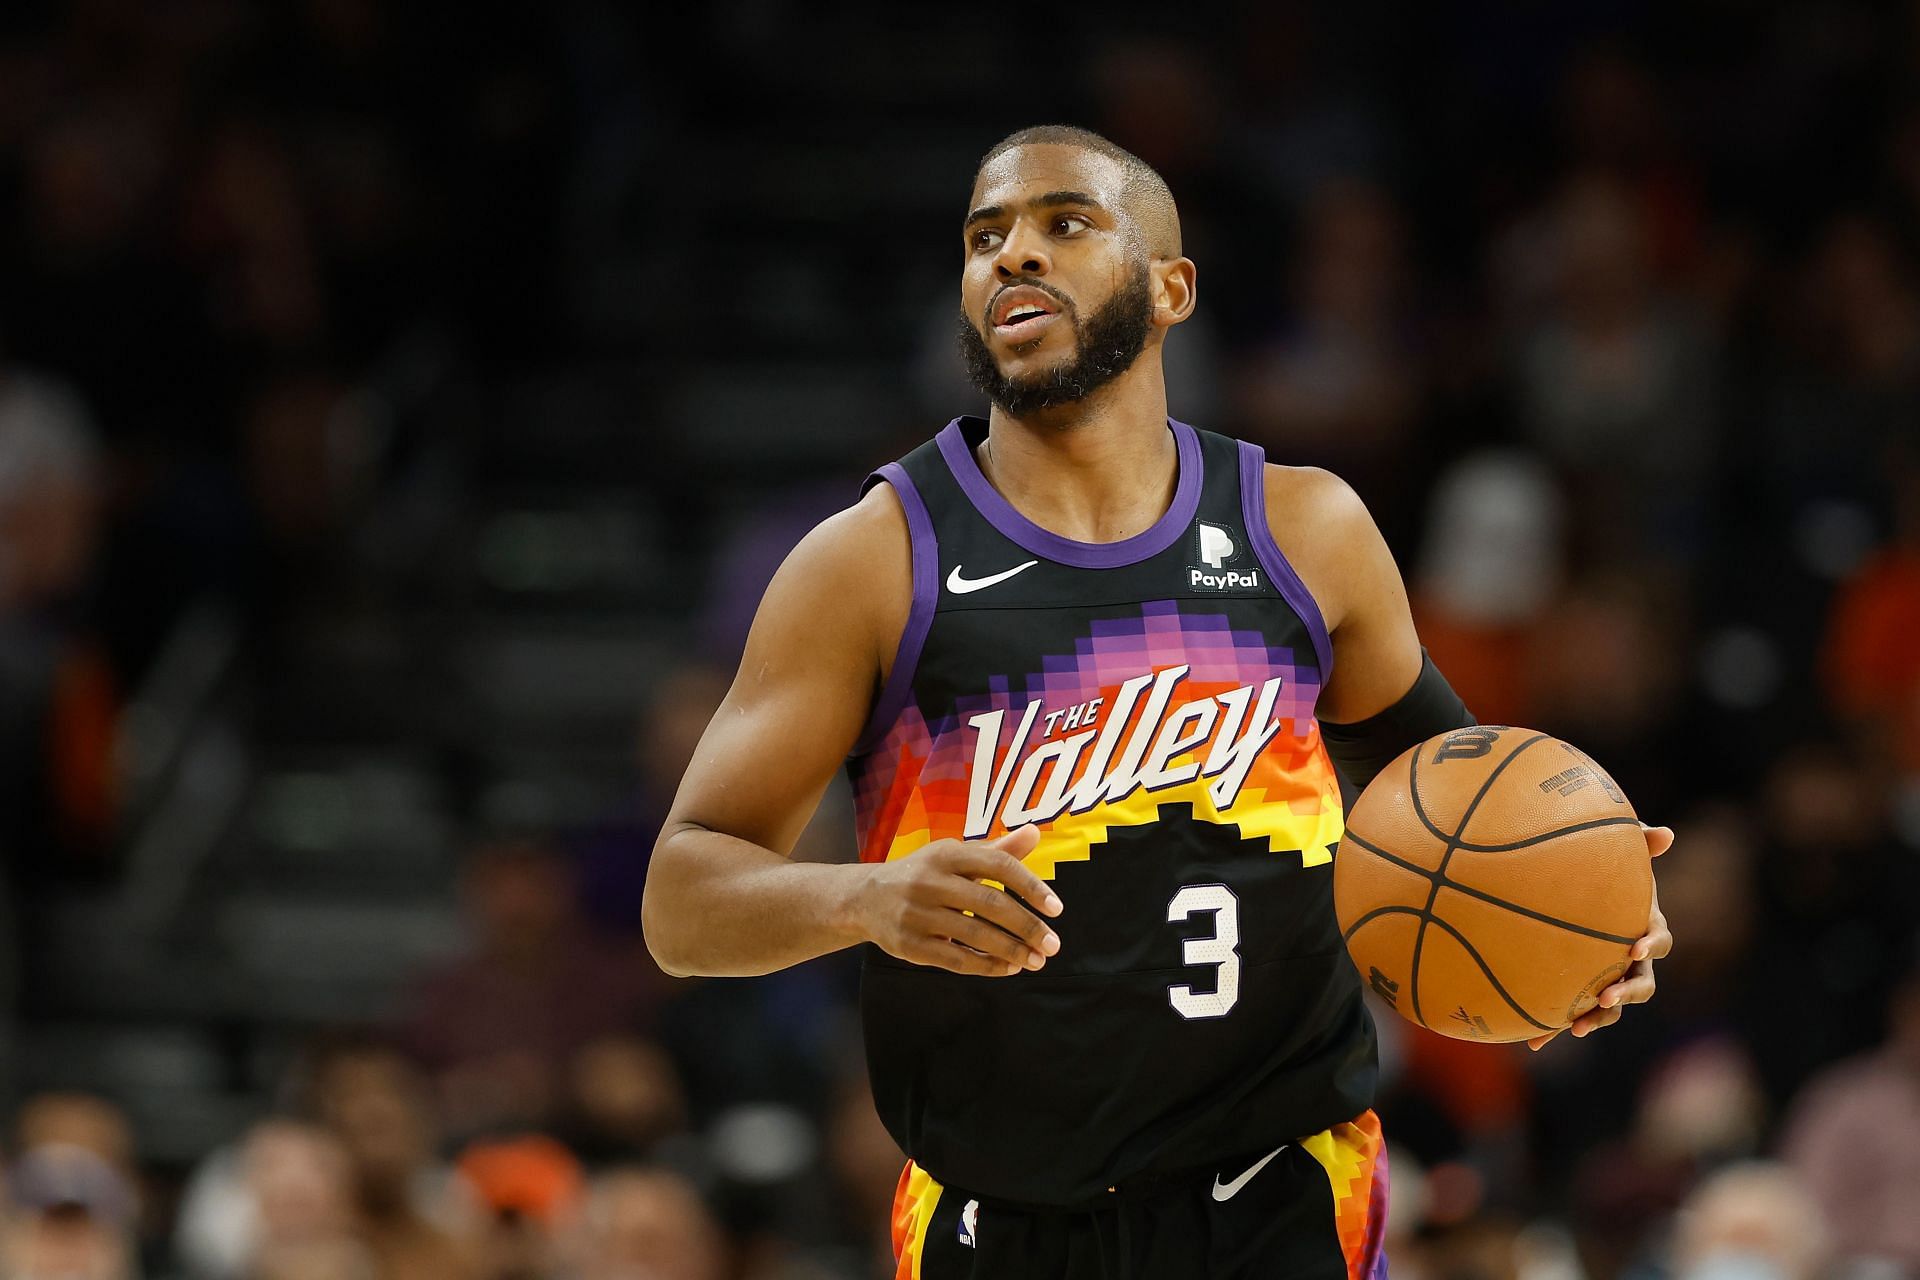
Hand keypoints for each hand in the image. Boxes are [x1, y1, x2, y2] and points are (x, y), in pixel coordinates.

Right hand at [855, 826, 1063, 976]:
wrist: (865, 898)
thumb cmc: (924, 874)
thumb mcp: (956, 856)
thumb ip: (997, 851)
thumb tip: (1036, 833)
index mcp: (947, 854)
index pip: (998, 866)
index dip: (1030, 886)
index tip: (1056, 908)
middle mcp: (931, 881)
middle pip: (990, 904)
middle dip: (1027, 926)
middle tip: (1053, 945)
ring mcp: (918, 914)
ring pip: (975, 935)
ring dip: (1012, 951)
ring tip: (1036, 960)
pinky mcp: (910, 944)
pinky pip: (956, 959)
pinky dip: (986, 965)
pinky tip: (1008, 968)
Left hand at [1528, 822, 1672, 1050]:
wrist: (1571, 897)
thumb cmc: (1602, 873)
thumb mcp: (1619, 857)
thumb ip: (1639, 843)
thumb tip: (1665, 832)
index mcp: (1643, 928)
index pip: (1660, 941)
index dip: (1652, 945)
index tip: (1636, 947)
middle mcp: (1632, 961)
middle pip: (1643, 984)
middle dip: (1628, 992)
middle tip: (1608, 994)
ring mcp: (1608, 978)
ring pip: (1613, 1006)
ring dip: (1599, 1016)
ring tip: (1579, 1025)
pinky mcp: (1581, 992)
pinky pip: (1572, 1013)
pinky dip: (1554, 1029)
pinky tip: (1532, 1042)